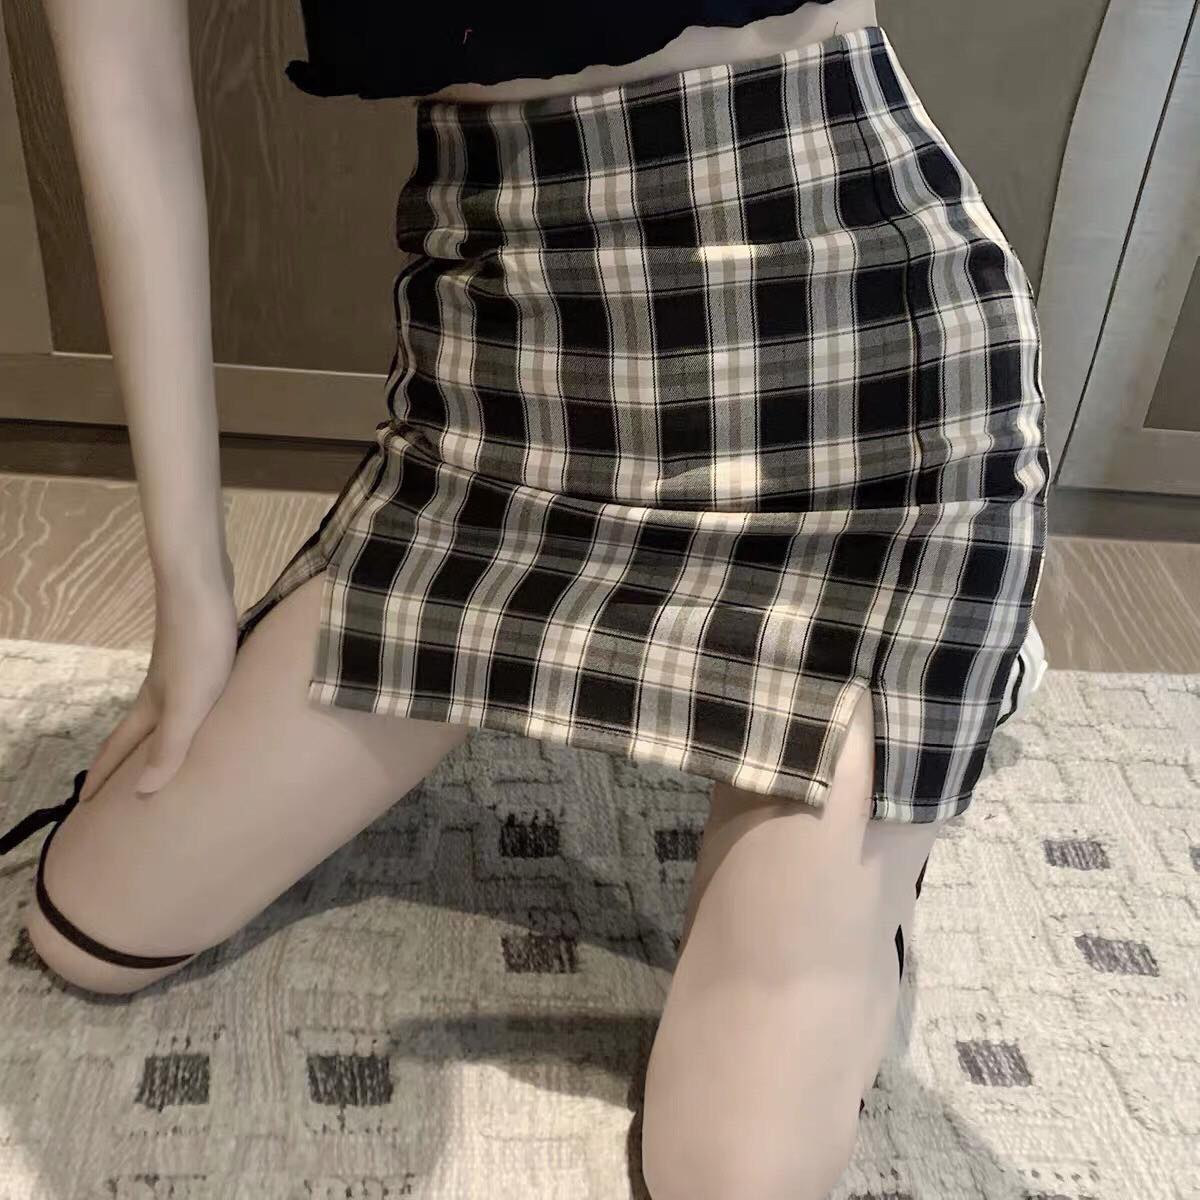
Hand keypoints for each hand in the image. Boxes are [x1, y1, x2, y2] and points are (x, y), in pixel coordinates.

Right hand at [78, 569, 238, 801]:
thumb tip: (143, 792)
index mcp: (152, 705)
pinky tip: (207, 713)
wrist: (202, 586)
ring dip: (158, 738)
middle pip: (137, 732)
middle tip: (121, 790)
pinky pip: (189, 696)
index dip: (103, 776)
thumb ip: (170, 745)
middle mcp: (159, 690)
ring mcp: (178, 670)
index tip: (84, 803)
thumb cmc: (198, 647)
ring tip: (164, 758)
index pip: (120, 748)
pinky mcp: (200, 654)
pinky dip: (187, 715)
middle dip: (127, 762)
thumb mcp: (189, 703)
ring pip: (163, 714)